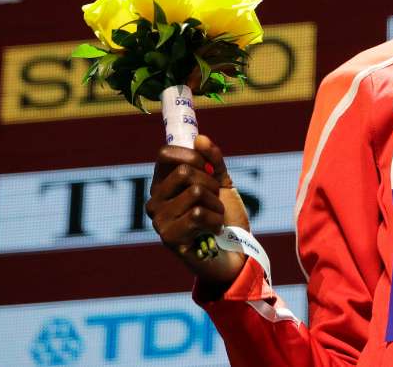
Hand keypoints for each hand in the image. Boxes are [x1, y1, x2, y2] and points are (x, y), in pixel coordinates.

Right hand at [145, 134, 249, 286]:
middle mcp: (155, 200)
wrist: (237, 254)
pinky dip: (215, 220)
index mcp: (164, 184)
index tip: (209, 168)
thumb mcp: (222, 184)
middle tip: (216, 201)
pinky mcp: (169, 238)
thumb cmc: (226, 218)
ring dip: (217, 205)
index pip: (166, 153)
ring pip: (196, 192)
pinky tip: (213, 231)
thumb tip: (200, 139)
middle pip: (185, 172)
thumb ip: (214, 162)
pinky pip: (198, 214)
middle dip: (212, 184)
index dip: (193, 155)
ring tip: (215, 218)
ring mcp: (159, 220)